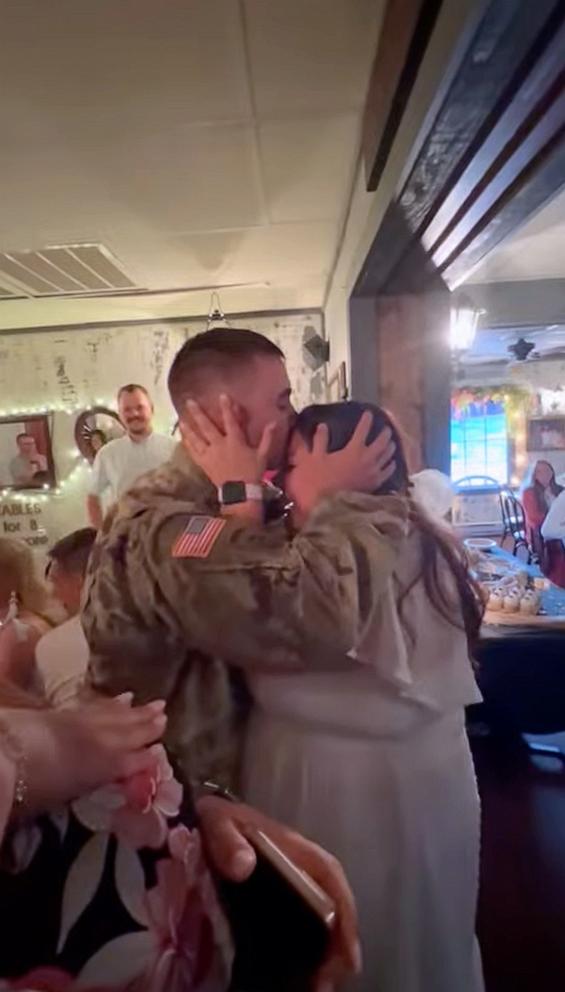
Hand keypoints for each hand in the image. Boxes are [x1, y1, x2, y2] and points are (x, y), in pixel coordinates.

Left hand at [2, 695, 166, 812]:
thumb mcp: (67, 794)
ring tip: (155, 704)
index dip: (147, 758)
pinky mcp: (67, 712)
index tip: (161, 753)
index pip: (131, 761)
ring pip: (117, 716)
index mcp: (104, 765)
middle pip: (128, 733)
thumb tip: (105, 776)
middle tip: (166, 717)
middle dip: (148, 727)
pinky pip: (98, 706)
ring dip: (136, 712)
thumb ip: (90, 782)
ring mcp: (85, 723)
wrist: (7, 754)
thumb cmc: (34, 787)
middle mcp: (101, 742)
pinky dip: (112, 703)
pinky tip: (123, 697)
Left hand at [182, 394, 274, 485]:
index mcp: (235, 441)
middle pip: (207, 426)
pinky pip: (193, 451)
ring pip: (196, 438)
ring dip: (188, 427)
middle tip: (189, 401)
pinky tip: (183, 437)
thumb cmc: (252, 473)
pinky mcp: (203, 463)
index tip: (222, 395)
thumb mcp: (263, 454)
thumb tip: (274, 422)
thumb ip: (267, 437)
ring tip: (181, 418)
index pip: (230, 420)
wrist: (240, 492)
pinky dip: (187, 443)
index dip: (226, 407)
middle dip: (198, 413)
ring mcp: (209, 454)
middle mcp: (219, 444)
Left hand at [196, 795, 360, 990]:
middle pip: (332, 902)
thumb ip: (227, 840)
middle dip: (338, 940)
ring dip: (324, 948)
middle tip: (329, 979)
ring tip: (319, 983)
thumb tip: (242, 866)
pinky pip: (300, 921)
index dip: (342, 911)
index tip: (346, 950)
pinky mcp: (275, 897)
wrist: (201, 818)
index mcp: (291, 846)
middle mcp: (300, 866)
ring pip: (320, 915)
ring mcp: (290, 881)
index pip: (328, 874)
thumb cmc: (216, 820)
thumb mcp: (217, 821)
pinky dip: (306, 947)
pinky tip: (301, 972)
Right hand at [290, 411, 395, 515]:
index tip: (368, 413)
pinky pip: (387, 473)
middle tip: (386, 428)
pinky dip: (390, 465)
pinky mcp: (375, 485)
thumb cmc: (318, 481)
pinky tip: (392, 463)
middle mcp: (367, 459)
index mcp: (353, 450)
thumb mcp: (314, 458)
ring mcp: (373, 473)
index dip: (366, 420)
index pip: (363, 430)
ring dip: (390, 447)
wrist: (328, 506)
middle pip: (382, 442)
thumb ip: (320, 440)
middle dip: (385, 433)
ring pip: (387, 456)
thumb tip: (322, 425)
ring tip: (391, 442)